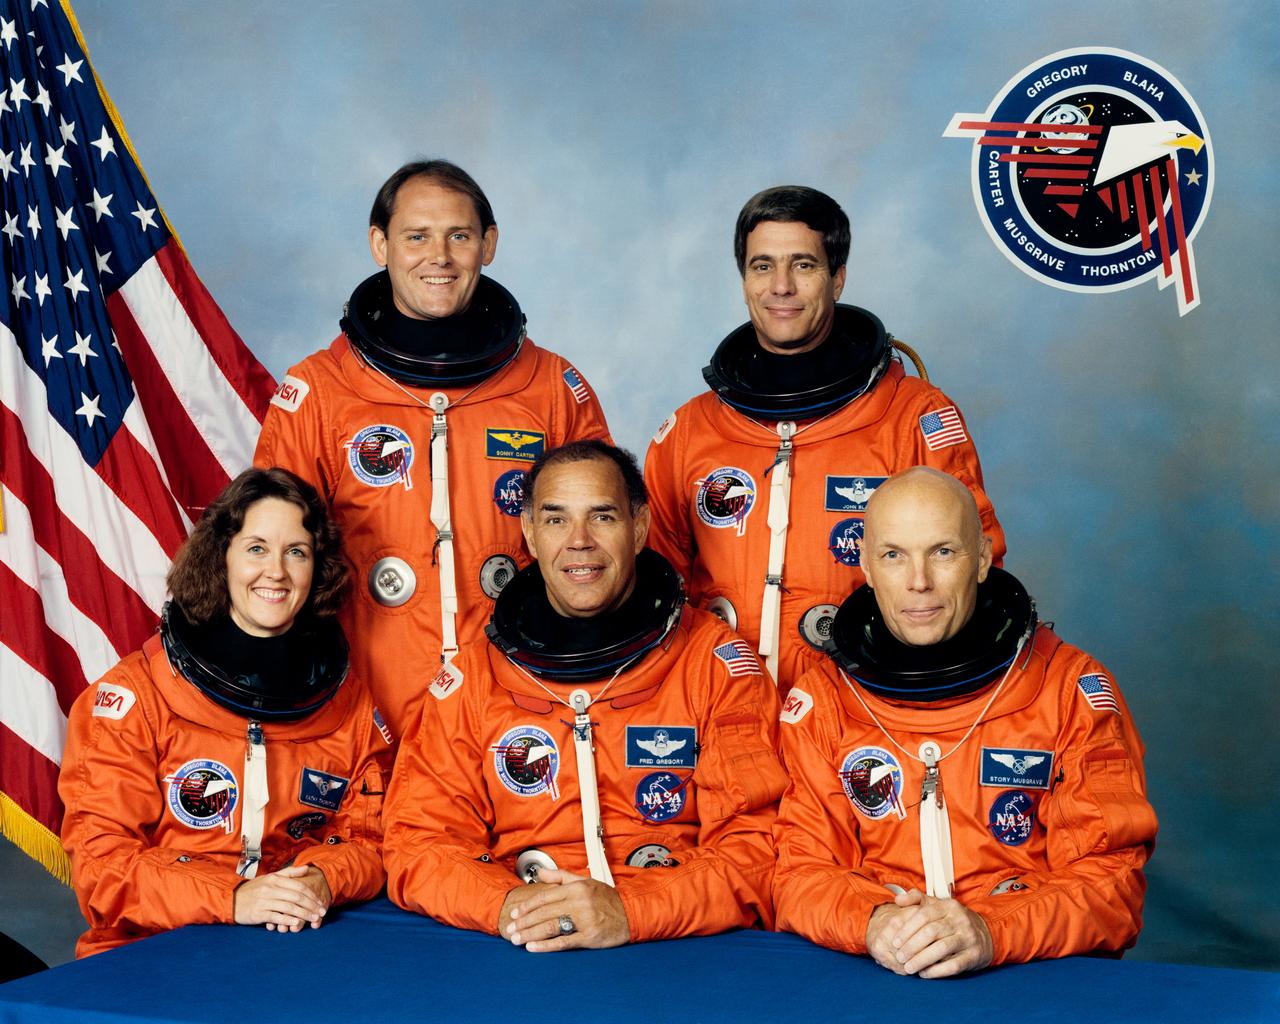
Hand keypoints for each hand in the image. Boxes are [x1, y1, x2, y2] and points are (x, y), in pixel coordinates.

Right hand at [233, 865, 330, 932]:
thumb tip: (307, 868)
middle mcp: (270, 889)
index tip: (321, 902)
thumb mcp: (270, 878)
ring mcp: (264, 901)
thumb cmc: (254, 889)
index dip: (312, 895)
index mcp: (275, 879)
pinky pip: (276, 917)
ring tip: (314, 919)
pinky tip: (297, 923)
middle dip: (311, 905)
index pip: (299, 886)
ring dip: (304, 914)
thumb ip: (289, 873)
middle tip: (321, 912)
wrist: (232, 900)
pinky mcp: (258, 913)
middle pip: (296, 897)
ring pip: (289, 907)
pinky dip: (288, 920)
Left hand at [499, 868, 629, 950]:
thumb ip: (560, 876)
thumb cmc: (607, 899)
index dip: (527, 905)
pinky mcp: (589, 936)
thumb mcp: (585, 881)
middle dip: (524, 922)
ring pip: (551, 926)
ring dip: (530, 933)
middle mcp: (579, 902)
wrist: (630, 913)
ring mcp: (584, 920)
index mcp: (576, 888)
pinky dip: (546, 945)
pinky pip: (564, 941)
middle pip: (544, 912)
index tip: (515, 913)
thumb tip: (540, 873)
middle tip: (510, 929)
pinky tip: (533, 947)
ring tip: (517, 939)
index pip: (545, 896)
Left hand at [864, 889, 992, 977]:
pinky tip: (924, 973)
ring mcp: (968, 938)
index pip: (923, 915)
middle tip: (899, 957)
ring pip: (941, 949)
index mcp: (948, 906)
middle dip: (911, 946)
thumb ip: (916, 899)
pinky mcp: (974, 956)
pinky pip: (954, 965)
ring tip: (908, 967)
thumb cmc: (953, 920)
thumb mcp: (938, 905)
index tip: (895, 942)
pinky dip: (937, 971)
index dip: (907, 929)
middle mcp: (959, 920)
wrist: (986, 934)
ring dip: (921, 960)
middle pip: (931, 932)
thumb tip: (897, 899)